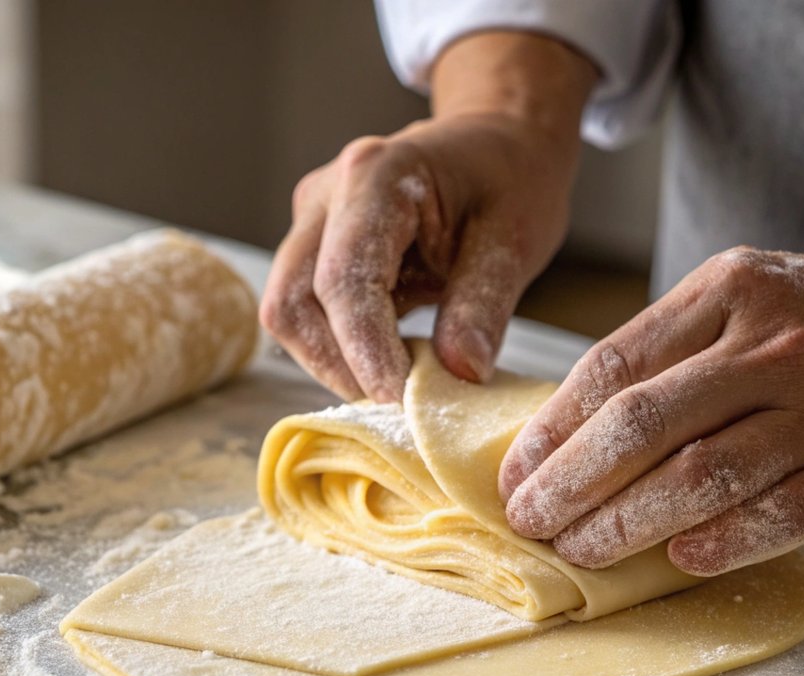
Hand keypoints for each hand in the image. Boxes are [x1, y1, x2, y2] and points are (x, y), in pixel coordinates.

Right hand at [260, 32, 595, 401]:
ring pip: (288, 312)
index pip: (343, 280)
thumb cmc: (510, 181)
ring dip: (333, 361)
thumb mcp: (515, 240)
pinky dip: (338, 347)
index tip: (399, 400)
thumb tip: (460, 374)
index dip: (364, 349)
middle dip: (338, 364)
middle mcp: (327, 194)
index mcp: (376, 176)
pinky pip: (304, 310)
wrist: (498, 145)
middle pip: (292, 302)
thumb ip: (483, 306)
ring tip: (395, 384)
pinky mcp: (313, 245)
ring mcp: (312, 219)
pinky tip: (386, 361)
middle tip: (397, 404)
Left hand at [498, 245, 803, 574]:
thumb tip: (580, 424)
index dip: (552, 430)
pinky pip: (786, 511)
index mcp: (729, 291)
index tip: (515, 473)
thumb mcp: (755, 289)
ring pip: (700, 476)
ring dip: (626, 524)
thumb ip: (676, 344)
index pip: (612, 367)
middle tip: (528, 524)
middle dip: (570, 484)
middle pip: (640, 426)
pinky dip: (724, 541)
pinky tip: (678, 561)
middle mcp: (770, 346)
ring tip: (580, 554)